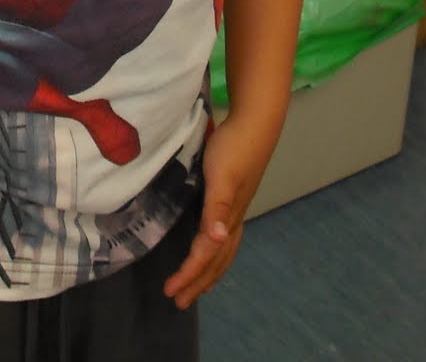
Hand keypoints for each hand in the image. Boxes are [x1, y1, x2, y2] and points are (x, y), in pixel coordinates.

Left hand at [162, 121, 263, 308]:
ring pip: (224, 252)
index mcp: (227, 217)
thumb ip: (217, 208)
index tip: (170, 291)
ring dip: (209, 272)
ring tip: (196, 286)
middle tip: (179, 301)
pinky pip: (224, 238)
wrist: (255, 124)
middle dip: (199, 282)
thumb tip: (217, 240)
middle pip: (217, 261)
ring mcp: (236, 210)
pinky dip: (216, 252)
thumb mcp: (221, 176)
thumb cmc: (234, 148)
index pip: (205, 255)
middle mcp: (233, 219)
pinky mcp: (234, 198)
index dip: (188, 275)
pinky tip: (209, 248)